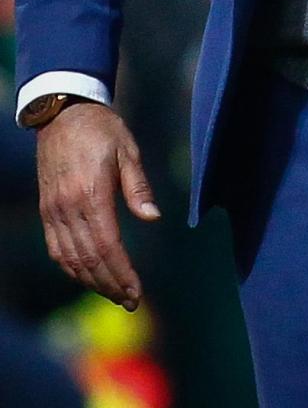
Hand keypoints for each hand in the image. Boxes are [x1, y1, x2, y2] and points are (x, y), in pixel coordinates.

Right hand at [36, 101, 160, 311]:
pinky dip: (72, 268)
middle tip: (130, 301)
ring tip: (114, 294)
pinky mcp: (46, 210)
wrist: (63, 113)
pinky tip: (88, 276)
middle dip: (110, 285)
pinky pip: (56, 248)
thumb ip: (138, 187)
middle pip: (89, 259)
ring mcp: (53, 211)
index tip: (137, 291)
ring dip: (91, 281)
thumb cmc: (102, 129)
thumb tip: (153, 218)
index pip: (107, 246)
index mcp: (91, 193)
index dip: (122, 273)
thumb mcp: (127, 150)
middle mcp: (67, 207)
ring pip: (70, 259)